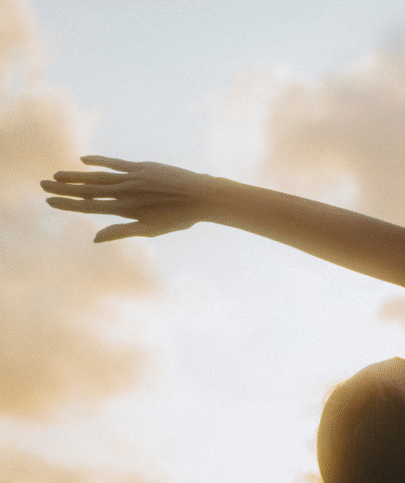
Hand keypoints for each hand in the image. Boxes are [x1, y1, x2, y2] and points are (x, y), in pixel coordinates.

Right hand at [41, 156, 208, 242]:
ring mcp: (133, 177)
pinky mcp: (142, 167)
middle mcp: (125, 192)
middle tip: (42, 185)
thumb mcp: (151, 230)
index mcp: (126, 209)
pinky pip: (115, 162)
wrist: (202, 196)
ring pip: (98, 176)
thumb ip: (121, 232)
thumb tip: (94, 239)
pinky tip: (83, 160)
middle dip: (64, 187)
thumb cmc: (179, 218)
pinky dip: (98, 161)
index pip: (89, 206)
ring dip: (76, 175)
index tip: (49, 201)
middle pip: (88, 189)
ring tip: (57, 175)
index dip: (68, 204)